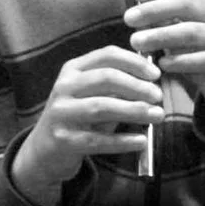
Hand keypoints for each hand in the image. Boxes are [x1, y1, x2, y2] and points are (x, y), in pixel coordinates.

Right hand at [12, 45, 167, 204]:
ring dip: (134, 111)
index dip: (135, 62)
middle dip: (137, 86)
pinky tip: (141, 141)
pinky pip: (98, 140)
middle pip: (106, 78)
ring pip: (102, 107)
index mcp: (73, 69)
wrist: (45, 150)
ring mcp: (61, 113)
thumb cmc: (79, 117)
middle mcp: (64, 87)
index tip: (156, 75)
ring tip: (158, 116)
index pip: (107, 55)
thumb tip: (152, 82)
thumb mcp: (94, 95)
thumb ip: (117, 86)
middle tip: (159, 96)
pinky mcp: (63, 140)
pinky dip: (122, 141)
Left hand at [127, 0, 204, 130]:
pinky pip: (201, 59)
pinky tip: (161, 64)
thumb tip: (136, 13)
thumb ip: (162, 20)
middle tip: (129, 18)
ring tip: (137, 42)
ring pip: (191, 31)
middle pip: (185, 3)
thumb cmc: (199, 51)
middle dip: (154, 9)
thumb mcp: (181, 30)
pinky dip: (178, 61)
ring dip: (160, 36)